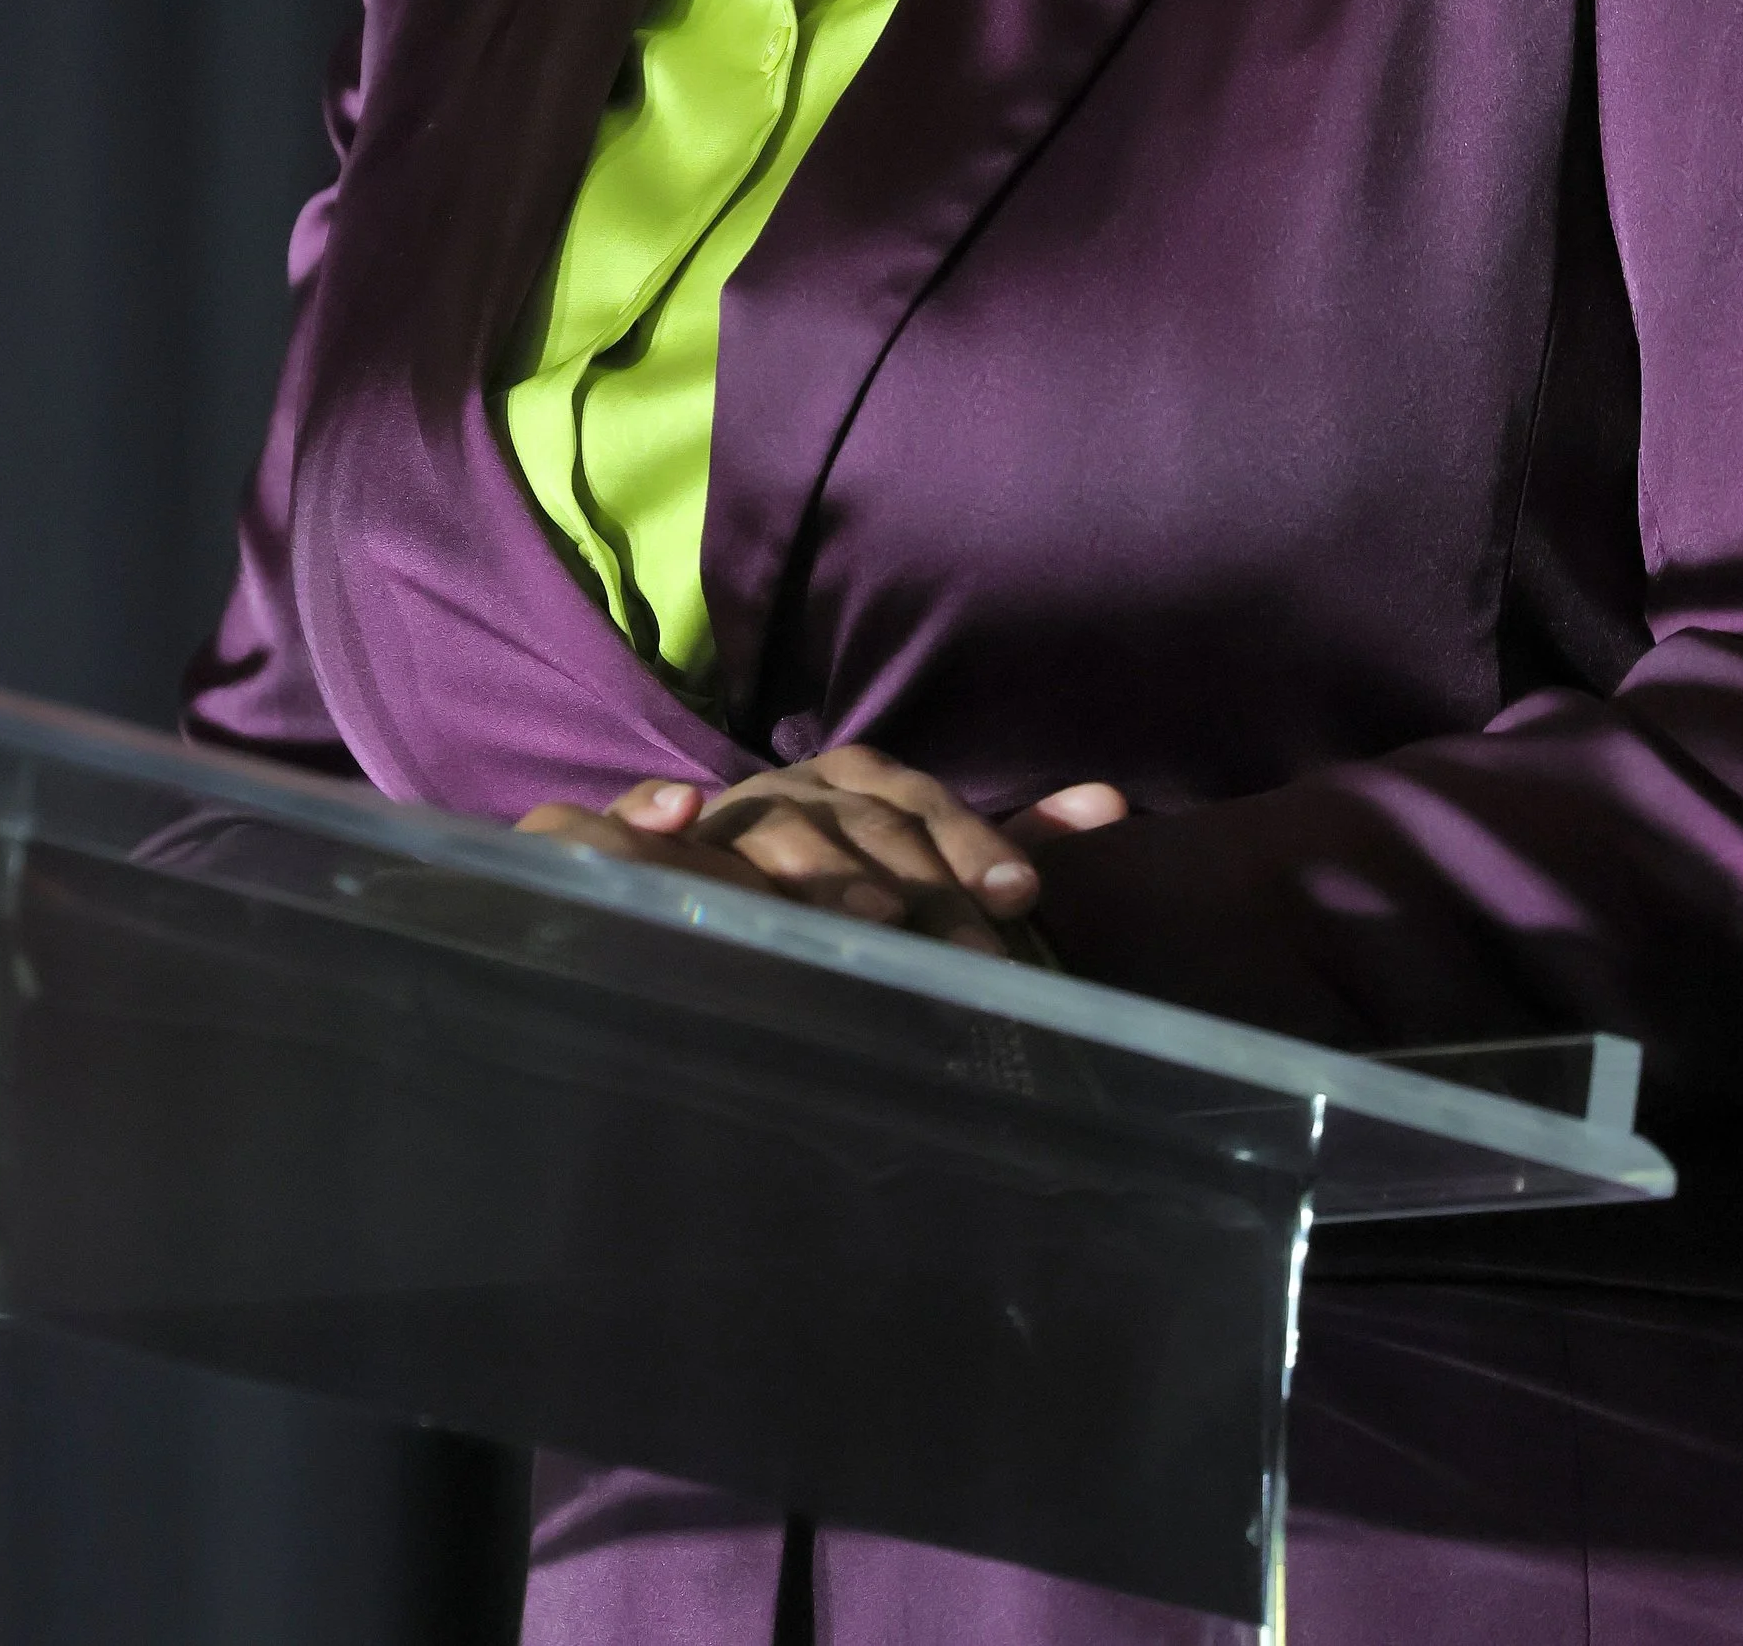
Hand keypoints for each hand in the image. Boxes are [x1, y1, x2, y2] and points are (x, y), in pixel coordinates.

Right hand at [517, 743, 1127, 954]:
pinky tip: (673, 823)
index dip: (972, 846)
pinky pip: (629, 820)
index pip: (919, 803)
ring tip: (870, 919)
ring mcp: (715, 815)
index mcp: (853, 786)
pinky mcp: (633, 846)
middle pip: (860, 822)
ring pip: (774, 828)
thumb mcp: (909, 864)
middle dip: (921, 883)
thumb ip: (997, 844)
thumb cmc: (818, 885)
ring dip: (821, 868)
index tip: (1023, 903)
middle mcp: (789, 789)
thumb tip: (1114, 806)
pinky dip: (645, 811)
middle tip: (976, 955)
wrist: (681, 879)